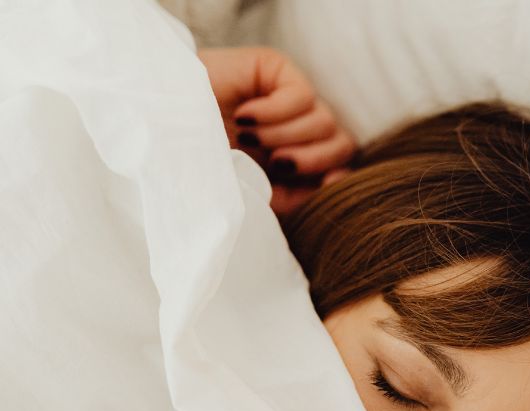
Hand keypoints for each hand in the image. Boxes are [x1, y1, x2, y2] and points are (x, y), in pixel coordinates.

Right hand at [197, 47, 355, 215]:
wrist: (162, 131)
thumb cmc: (202, 164)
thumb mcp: (254, 192)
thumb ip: (297, 195)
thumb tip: (337, 181)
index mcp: (294, 158)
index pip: (340, 166)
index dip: (337, 177)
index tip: (321, 185)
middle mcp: (296, 128)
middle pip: (342, 144)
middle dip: (313, 159)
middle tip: (276, 162)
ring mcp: (288, 99)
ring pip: (325, 122)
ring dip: (284, 136)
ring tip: (247, 138)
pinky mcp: (276, 70)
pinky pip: (303, 96)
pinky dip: (275, 113)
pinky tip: (244, 116)